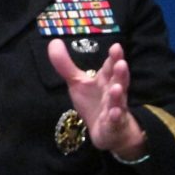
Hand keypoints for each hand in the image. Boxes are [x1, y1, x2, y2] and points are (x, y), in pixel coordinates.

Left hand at [47, 39, 146, 160]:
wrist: (108, 132)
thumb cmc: (94, 103)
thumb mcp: (77, 83)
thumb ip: (65, 65)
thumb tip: (54, 42)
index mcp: (105, 80)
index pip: (110, 66)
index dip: (113, 58)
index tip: (116, 47)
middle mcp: (112, 92)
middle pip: (117, 81)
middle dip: (120, 73)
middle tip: (121, 63)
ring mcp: (115, 108)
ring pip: (118, 101)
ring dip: (118, 95)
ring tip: (116, 88)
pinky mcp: (113, 125)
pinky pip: (115, 121)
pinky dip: (116, 117)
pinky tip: (115, 113)